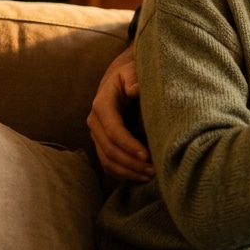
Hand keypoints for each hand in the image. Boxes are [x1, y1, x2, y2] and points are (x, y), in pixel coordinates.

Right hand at [88, 45, 153, 181]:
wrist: (120, 81)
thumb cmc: (131, 75)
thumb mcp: (132, 70)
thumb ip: (134, 78)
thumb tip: (135, 90)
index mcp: (102, 105)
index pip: (113, 130)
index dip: (128, 145)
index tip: (146, 155)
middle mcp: (95, 122)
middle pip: (109, 149)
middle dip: (131, 163)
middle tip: (154, 170)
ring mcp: (97, 135)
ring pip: (107, 160)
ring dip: (127, 171)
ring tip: (150, 176)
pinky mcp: (102, 144)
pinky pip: (108, 164)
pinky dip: (122, 174)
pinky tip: (140, 178)